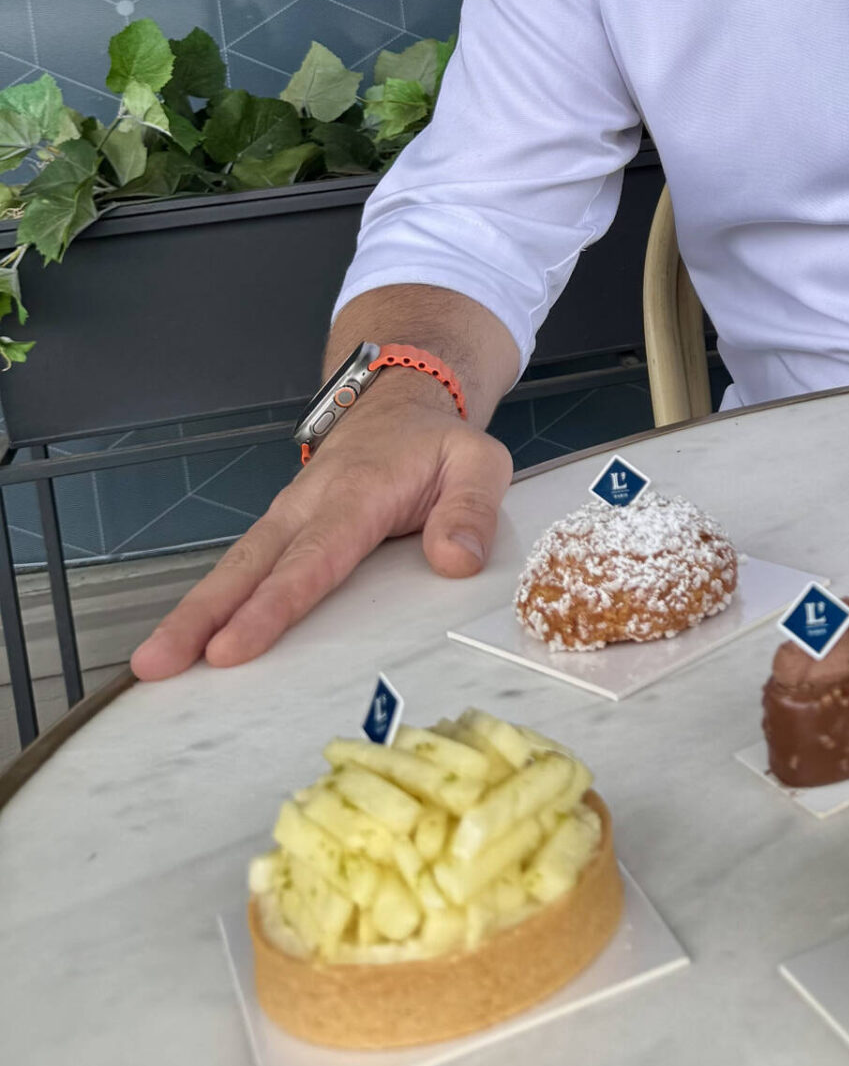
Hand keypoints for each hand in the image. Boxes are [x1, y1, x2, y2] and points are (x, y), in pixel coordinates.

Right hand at [130, 386, 512, 677]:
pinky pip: (240, 569)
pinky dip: (208, 605)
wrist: (400, 402)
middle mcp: (308, 507)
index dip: (272, 605)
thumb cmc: (436, 443)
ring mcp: (286, 518)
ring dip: (191, 614)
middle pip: (249, 566)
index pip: (312, 558)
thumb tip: (455, 560)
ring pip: (234, 568)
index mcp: (358, 494)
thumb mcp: (478, 461)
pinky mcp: (279, 531)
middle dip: (203, 616)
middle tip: (160, 663)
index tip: (232, 647)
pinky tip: (183, 645)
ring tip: (153, 663)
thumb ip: (470, 510)